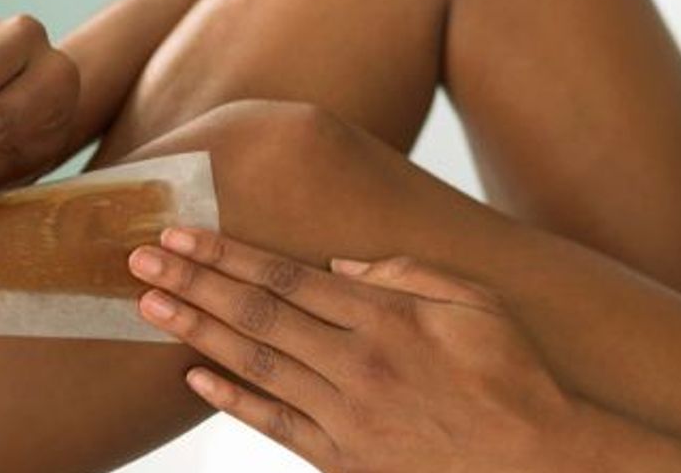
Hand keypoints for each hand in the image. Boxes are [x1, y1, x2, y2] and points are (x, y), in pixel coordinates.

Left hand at [128, 229, 579, 472]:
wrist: (544, 469)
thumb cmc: (515, 379)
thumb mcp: (476, 306)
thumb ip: (406, 274)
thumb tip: (340, 262)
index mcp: (386, 319)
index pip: (285, 277)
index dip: (226, 253)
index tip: (179, 232)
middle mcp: (359, 363)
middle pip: (256, 314)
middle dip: (193, 282)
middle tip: (137, 258)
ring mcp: (349, 416)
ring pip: (256, 364)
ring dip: (196, 331)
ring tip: (148, 305)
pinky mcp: (346, 462)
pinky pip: (277, 425)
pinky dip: (233, 400)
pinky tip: (194, 376)